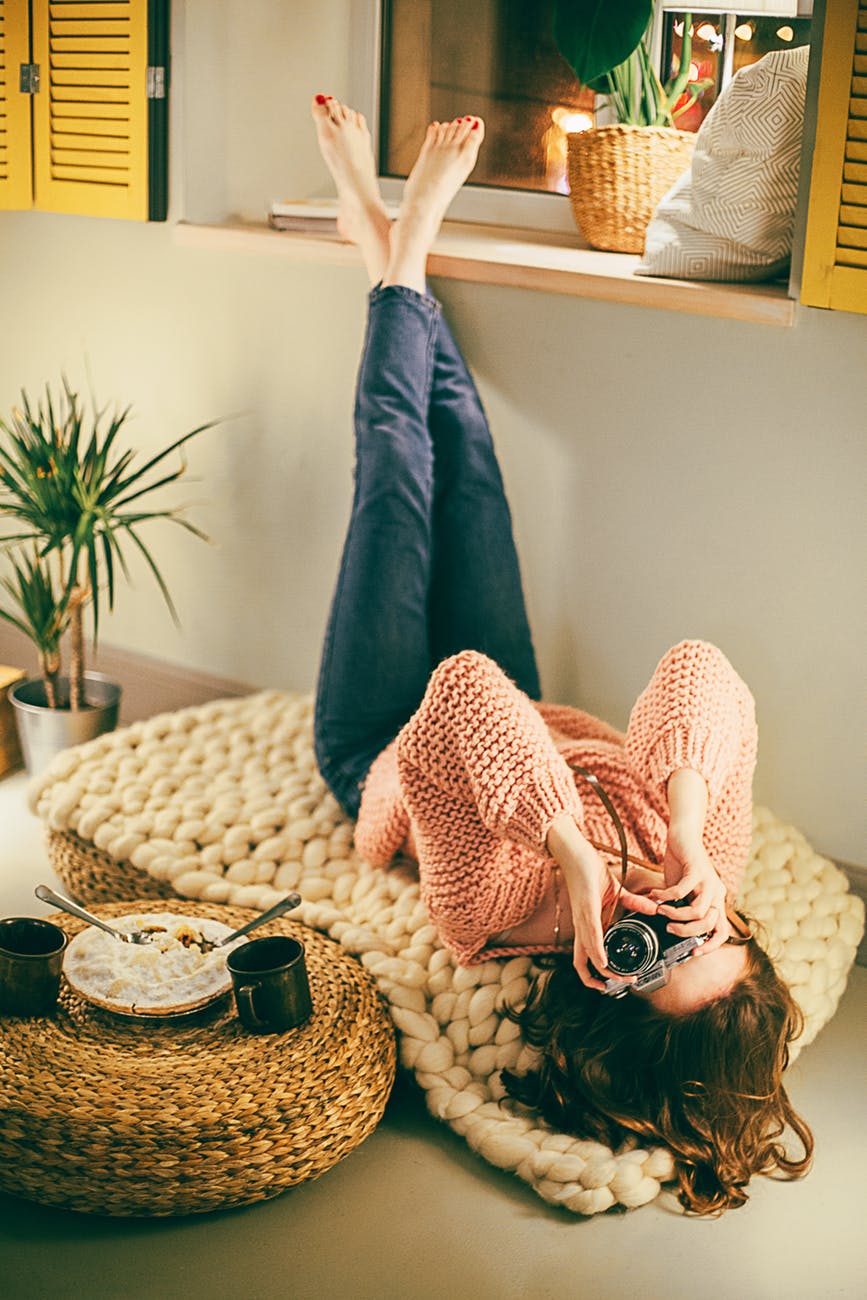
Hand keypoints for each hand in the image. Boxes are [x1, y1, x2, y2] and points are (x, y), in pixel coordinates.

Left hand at [546, 814, 658, 991]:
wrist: (576, 852)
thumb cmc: (590, 871)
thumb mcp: (616, 891)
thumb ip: (633, 903)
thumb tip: (653, 910)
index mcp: (588, 924)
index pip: (586, 958)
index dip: (596, 975)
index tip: (615, 981)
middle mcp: (582, 926)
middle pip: (581, 964)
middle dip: (597, 981)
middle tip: (614, 987)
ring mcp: (582, 917)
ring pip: (586, 953)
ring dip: (602, 970)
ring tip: (619, 978)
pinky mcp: (585, 906)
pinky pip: (590, 933)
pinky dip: (596, 949)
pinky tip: (604, 960)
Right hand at [651, 826, 729, 956]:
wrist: (683, 836)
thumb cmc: (681, 864)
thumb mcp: (682, 892)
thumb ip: (680, 908)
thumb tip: (668, 926)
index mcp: (715, 900)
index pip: (722, 932)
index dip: (710, 946)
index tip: (693, 952)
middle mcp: (716, 892)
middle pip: (710, 925)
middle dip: (687, 932)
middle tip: (669, 928)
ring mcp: (709, 881)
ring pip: (699, 912)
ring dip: (676, 916)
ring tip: (661, 912)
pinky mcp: (697, 869)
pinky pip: (681, 891)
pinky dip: (666, 896)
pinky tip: (655, 894)